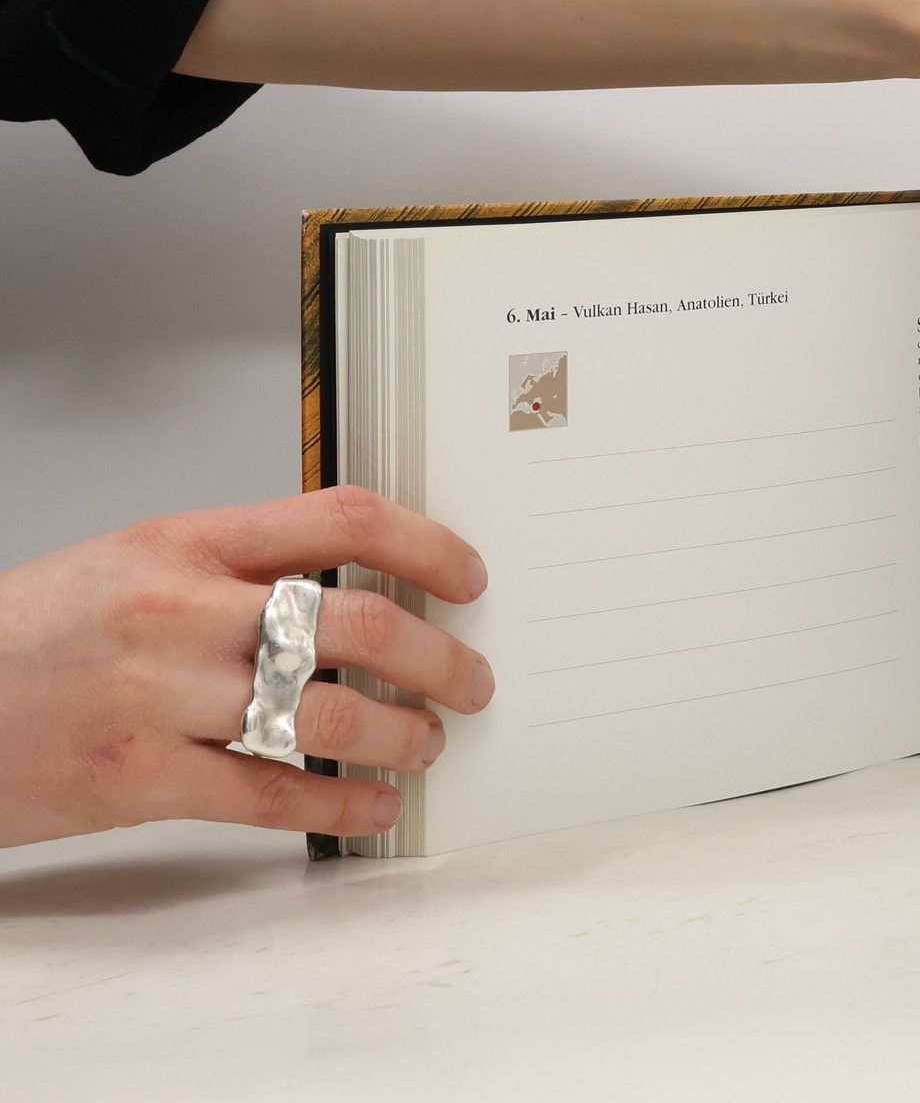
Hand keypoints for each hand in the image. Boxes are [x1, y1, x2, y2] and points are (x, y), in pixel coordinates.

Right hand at [0, 487, 492, 847]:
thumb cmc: (31, 633)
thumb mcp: (134, 560)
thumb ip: (237, 562)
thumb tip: (351, 584)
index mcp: (186, 540)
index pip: (343, 518)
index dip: (427, 544)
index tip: (467, 575)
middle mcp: (181, 610)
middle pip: (358, 623)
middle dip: (439, 656)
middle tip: (471, 676)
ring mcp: (161, 697)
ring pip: (326, 714)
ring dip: (401, 732)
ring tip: (427, 739)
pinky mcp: (139, 780)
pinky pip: (268, 794)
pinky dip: (339, 804)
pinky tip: (373, 805)